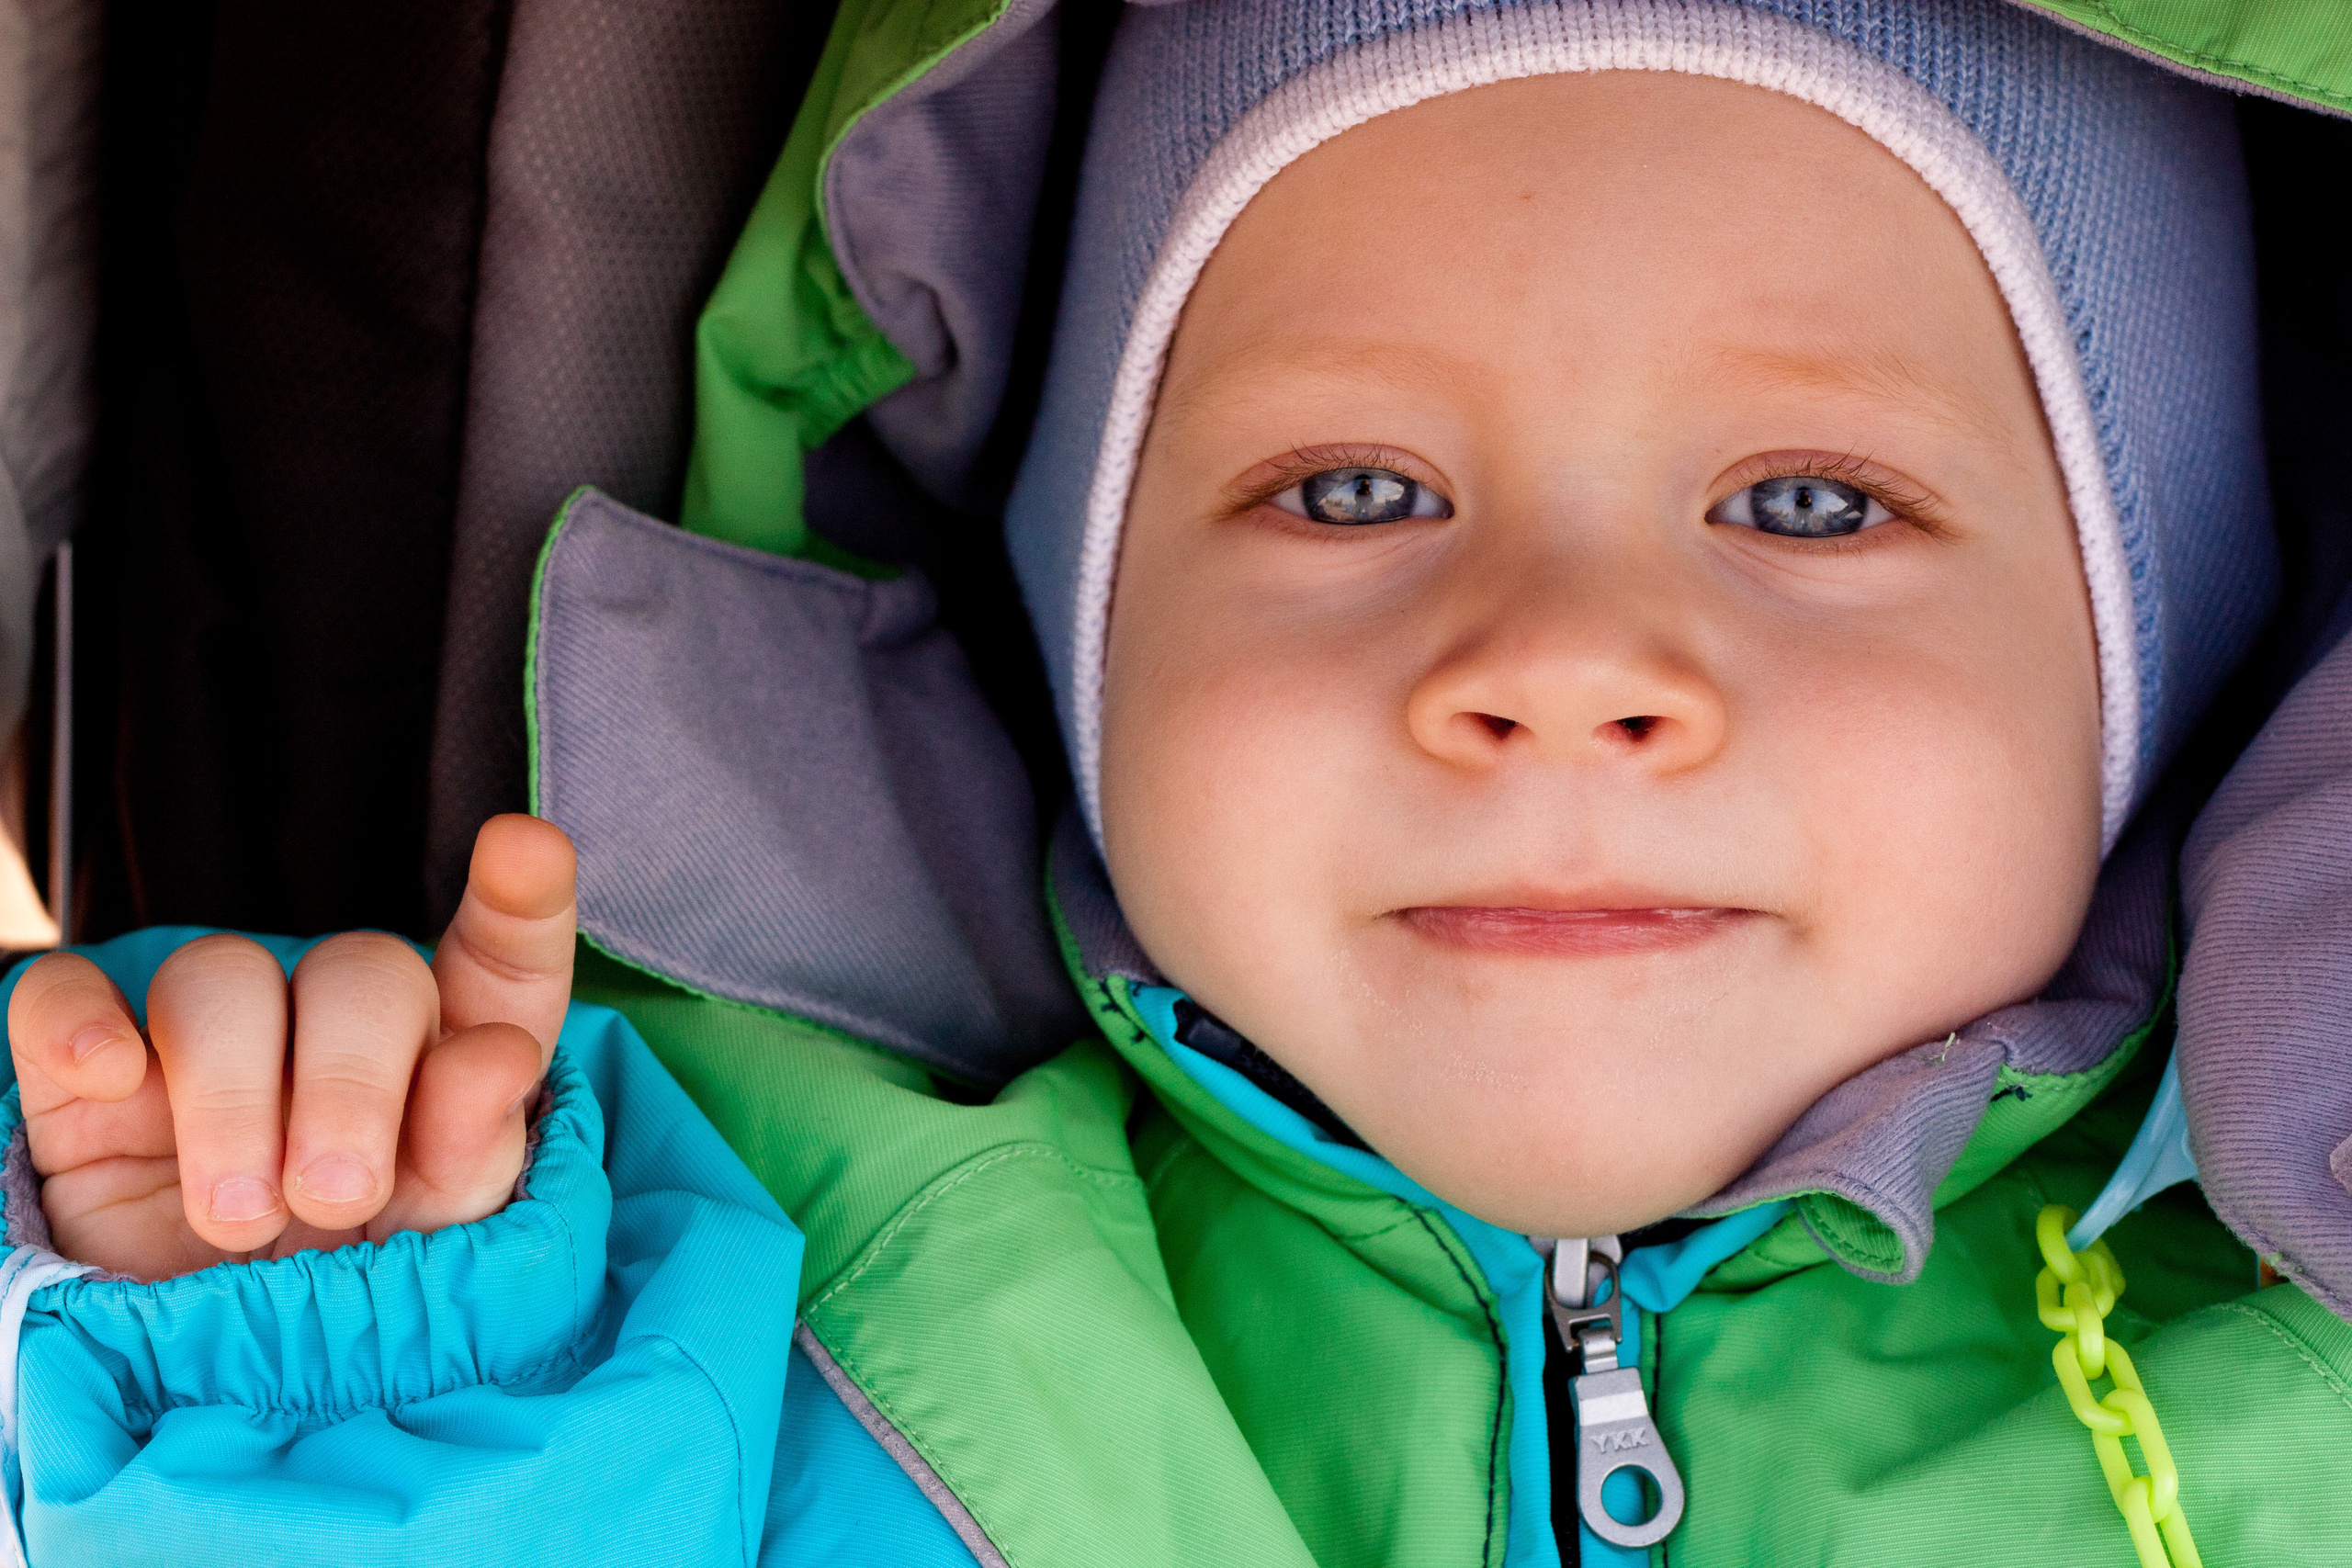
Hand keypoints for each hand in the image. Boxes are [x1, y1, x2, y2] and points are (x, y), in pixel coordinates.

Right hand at [6, 815, 576, 1280]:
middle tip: (337, 1199)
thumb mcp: (432, 1248)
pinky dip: (79, 1022)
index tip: (525, 849)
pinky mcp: (89, 1081)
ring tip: (239, 1218)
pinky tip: (111, 1078)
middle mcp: (338, 1031)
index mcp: (449, 1062)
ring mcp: (211, 1044)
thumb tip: (498, 1055)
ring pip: (221, 977)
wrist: (204, 1386)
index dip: (521, 901)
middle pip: (360, 974)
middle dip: (354, 1083)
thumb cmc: (349, 1306)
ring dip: (233, 1096)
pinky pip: (64, 994)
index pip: (502, 964)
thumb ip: (475, 1153)